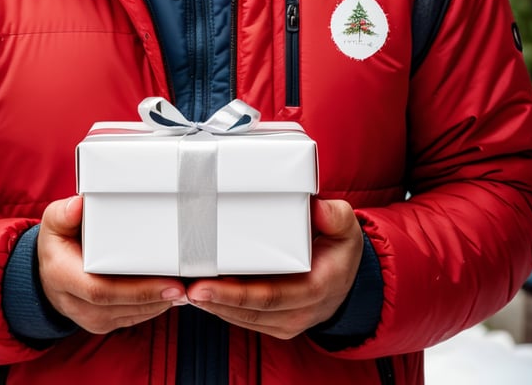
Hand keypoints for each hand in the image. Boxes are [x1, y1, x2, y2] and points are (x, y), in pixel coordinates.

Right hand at [37, 195, 188, 334]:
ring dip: (160, 303)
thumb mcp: (54, 222)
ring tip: (185, 287)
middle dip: (156, 296)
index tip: (168, 282)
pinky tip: (172, 294)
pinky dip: (154, 306)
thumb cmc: (57, 242)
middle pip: (121, 305)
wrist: (47, 275)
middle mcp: (76, 304)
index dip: (136, 290)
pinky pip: (132, 318)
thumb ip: (64, 213)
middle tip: (185, 284)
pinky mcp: (103, 323)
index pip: (101, 290)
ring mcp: (90, 318)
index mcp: (63, 276)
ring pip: (131, 315)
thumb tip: (79, 205)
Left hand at [185, 199, 363, 339]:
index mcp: (316, 289)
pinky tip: (199, 293)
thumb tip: (318, 208)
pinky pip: (243, 318)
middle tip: (183, 285)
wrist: (348, 281)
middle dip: (213, 300)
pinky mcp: (274, 323)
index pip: (270, 296)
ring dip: (212, 305)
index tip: (203, 286)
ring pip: (242, 318)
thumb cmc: (340, 249)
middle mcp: (299, 313)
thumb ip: (336, 217)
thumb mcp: (346, 228)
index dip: (234, 294)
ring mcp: (286, 322)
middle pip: (249, 311)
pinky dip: (220, 307)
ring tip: (183, 286)